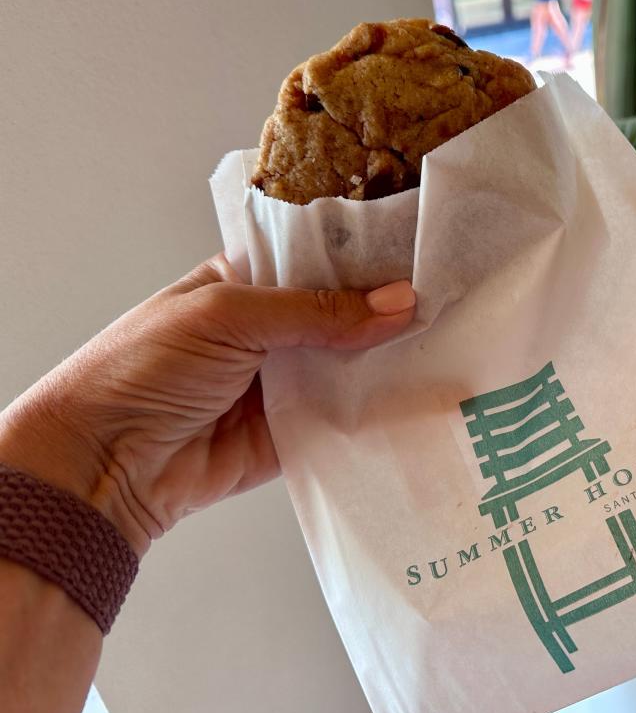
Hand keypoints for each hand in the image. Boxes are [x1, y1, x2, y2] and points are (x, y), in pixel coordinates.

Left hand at [0, 253, 415, 555]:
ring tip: (454, 340)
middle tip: (453, 296)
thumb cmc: (143, 369)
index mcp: (248, 282)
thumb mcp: (227, 316)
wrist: (104, 465)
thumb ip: (316, 311)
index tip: (424, 247)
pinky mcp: (297, 432)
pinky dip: (379, 409)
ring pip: (353, 364)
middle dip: (390, 308)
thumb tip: (399, 303)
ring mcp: (286, 381)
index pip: (318, 258)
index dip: (367, 254)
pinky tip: (424, 393)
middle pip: (345, 312)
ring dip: (392, 358)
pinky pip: (347, 417)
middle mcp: (273, 329)